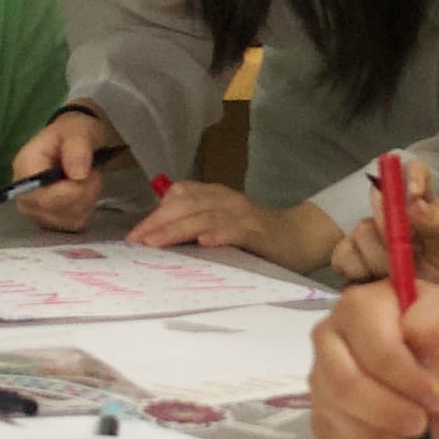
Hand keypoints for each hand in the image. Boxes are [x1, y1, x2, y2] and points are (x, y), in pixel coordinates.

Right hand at [7, 105, 121, 231]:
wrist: (73, 142)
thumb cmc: (72, 133)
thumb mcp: (78, 131)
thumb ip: (77, 148)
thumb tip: (77, 174)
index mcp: (24, 168)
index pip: (44, 196)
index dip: (73, 190)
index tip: (87, 172)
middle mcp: (22, 194)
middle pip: (56, 210)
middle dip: (83, 194)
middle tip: (91, 174)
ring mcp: (34, 211)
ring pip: (68, 220)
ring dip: (87, 201)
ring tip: (87, 180)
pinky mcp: (47, 221)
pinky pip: (73, 225)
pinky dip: (85, 210)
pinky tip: (84, 194)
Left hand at [133, 183, 339, 273]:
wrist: (303, 237)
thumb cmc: (258, 236)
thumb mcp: (223, 224)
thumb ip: (196, 225)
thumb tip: (158, 240)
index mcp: (216, 196)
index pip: (179, 196)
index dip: (155, 214)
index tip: (134, 236)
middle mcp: (227, 200)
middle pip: (186, 205)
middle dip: (158, 223)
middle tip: (136, 242)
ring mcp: (243, 214)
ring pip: (204, 216)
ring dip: (177, 229)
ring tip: (155, 243)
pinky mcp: (259, 232)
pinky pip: (236, 230)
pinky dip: (219, 234)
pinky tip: (204, 242)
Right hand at [310, 278, 438, 438]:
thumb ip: (438, 320)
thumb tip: (413, 343)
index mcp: (361, 305)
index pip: (373, 348)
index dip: (407, 378)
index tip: (437, 396)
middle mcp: (330, 338)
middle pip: (345, 385)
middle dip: (390, 411)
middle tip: (423, 423)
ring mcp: (321, 380)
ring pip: (341, 418)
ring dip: (387, 434)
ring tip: (417, 429)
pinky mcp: (322, 419)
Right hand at [329, 165, 438, 313]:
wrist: (423, 317)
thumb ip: (434, 224)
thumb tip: (413, 200)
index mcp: (420, 205)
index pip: (414, 170)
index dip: (410, 175)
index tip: (412, 194)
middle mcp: (390, 213)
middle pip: (379, 202)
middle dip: (392, 232)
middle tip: (406, 256)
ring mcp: (366, 234)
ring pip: (360, 232)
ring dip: (378, 258)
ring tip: (394, 278)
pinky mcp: (347, 257)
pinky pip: (343, 256)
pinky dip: (358, 272)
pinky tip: (372, 282)